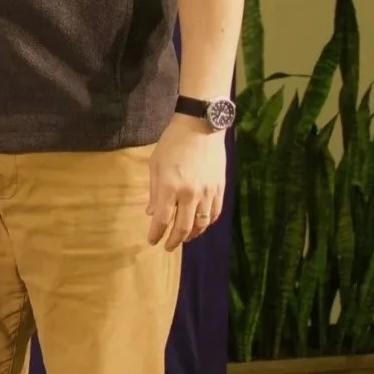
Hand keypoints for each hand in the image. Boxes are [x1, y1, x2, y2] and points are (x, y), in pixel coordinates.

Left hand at [146, 115, 226, 248]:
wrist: (200, 128)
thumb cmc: (172, 144)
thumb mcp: (155, 165)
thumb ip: (154, 192)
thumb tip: (152, 213)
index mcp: (170, 187)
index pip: (163, 220)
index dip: (157, 234)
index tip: (152, 241)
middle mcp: (190, 193)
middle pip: (183, 227)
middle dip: (174, 240)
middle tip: (167, 246)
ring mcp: (207, 192)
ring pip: (202, 223)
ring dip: (192, 235)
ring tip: (184, 238)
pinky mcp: (220, 188)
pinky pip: (215, 213)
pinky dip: (208, 223)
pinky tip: (201, 225)